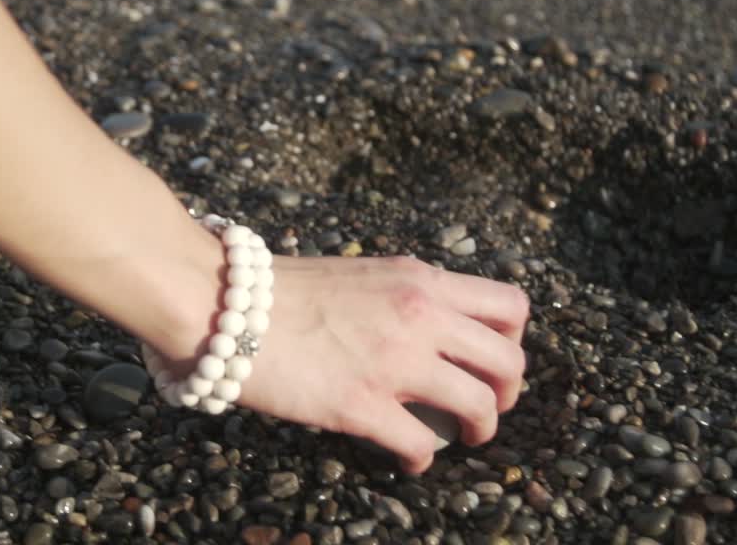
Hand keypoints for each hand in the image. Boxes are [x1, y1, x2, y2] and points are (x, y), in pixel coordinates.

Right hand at [166, 252, 529, 473]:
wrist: (223, 302)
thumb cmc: (280, 289)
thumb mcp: (361, 274)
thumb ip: (402, 296)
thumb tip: (427, 328)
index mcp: (420, 280)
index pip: (509, 306)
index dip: (512, 341)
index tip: (489, 359)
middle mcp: (420, 316)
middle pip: (509, 362)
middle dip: (507, 394)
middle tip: (484, 407)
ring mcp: (394, 362)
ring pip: (480, 407)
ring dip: (479, 430)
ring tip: (459, 438)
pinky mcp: (362, 405)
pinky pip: (422, 446)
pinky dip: (422, 461)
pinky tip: (406, 462)